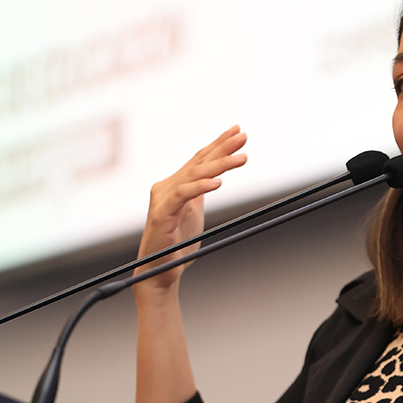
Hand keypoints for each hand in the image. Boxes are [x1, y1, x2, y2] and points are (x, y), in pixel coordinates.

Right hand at [135, 126, 246, 291]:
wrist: (160, 271)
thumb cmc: (177, 243)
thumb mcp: (194, 211)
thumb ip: (200, 192)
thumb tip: (217, 175)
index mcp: (176, 184)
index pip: (199, 159)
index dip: (218, 144)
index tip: (238, 131)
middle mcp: (167, 187)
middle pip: (199, 162)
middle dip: (222, 147)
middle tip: (243, 136)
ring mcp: (163, 199)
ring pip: (194, 174)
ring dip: (220, 164)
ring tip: (242, 158)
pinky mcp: (162, 214)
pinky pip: (183, 195)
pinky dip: (201, 186)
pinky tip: (218, 182)